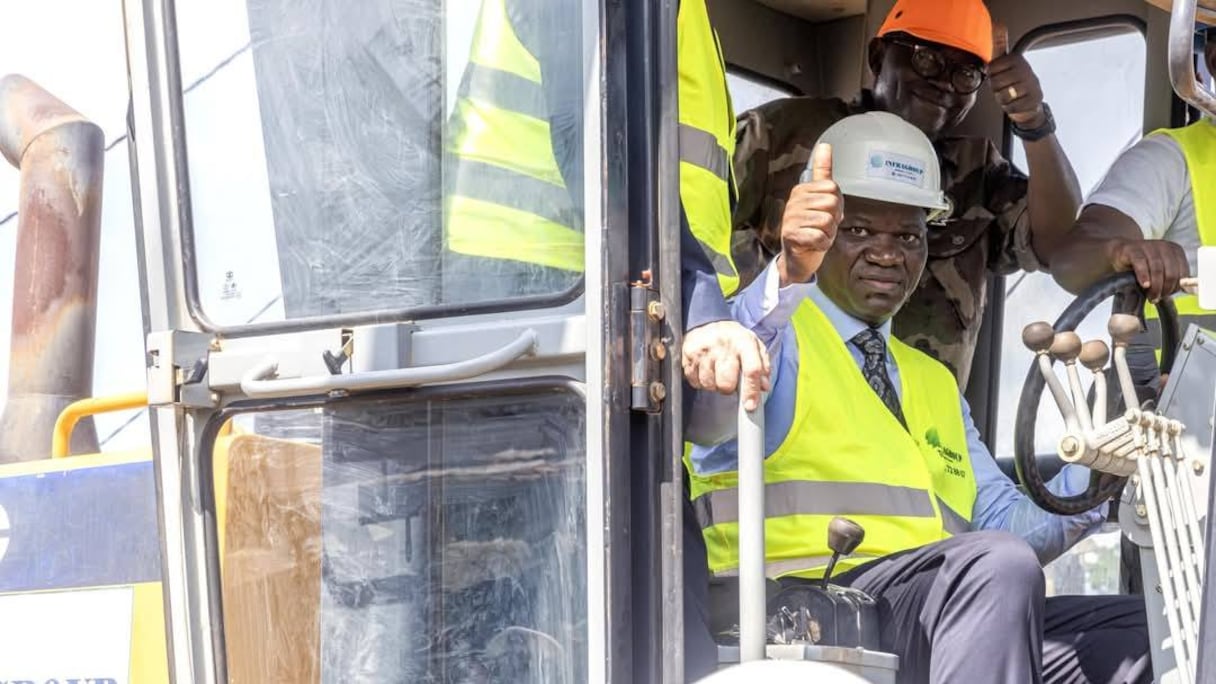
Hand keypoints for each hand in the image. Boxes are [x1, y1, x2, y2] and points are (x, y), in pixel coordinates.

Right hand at [682, 320, 771, 410]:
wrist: (707, 322)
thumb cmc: (734, 339)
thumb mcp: (754, 345)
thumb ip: (762, 366)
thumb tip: (764, 387)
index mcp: (743, 342)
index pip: (751, 370)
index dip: (751, 391)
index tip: (750, 405)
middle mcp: (723, 345)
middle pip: (726, 383)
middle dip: (729, 388)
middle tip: (729, 380)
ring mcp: (704, 350)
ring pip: (709, 385)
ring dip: (714, 384)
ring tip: (716, 372)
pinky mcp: (688, 356)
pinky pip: (695, 381)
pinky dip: (701, 381)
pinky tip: (705, 370)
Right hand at [779, 143, 841, 285]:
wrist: (797, 257)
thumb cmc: (811, 227)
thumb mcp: (820, 199)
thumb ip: (823, 172)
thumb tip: (825, 144)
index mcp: (802, 190)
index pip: (833, 188)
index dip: (837, 204)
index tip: (826, 213)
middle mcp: (794, 201)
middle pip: (832, 203)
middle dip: (833, 220)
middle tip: (822, 227)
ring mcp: (791, 218)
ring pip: (827, 221)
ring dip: (828, 234)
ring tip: (817, 235)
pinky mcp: (791, 235)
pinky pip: (821, 237)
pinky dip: (822, 245)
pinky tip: (813, 244)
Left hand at [990, 23, 1045, 128]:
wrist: (1028, 103)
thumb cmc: (1011, 82)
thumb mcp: (1003, 62)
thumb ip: (998, 45)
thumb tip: (997, 24)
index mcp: (1016, 58)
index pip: (991, 69)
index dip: (991, 76)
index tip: (998, 76)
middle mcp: (1026, 69)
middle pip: (996, 83)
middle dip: (996, 89)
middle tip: (1003, 87)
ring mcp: (1033, 83)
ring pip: (1004, 95)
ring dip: (1003, 99)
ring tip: (1009, 95)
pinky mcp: (1036, 98)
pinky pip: (1012, 107)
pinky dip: (1010, 108)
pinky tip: (1015, 103)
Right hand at [1107, 238, 1189, 301]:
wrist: (1119, 253)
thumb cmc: (1142, 266)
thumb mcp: (1161, 271)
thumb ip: (1173, 278)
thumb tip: (1187, 291)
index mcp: (1175, 251)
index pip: (1183, 272)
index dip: (1176, 286)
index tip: (1168, 294)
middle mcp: (1164, 246)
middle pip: (1171, 272)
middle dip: (1165, 288)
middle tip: (1157, 297)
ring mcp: (1148, 246)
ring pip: (1157, 269)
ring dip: (1155, 286)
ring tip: (1150, 295)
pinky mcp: (1132, 249)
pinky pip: (1141, 263)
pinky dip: (1144, 276)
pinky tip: (1144, 284)